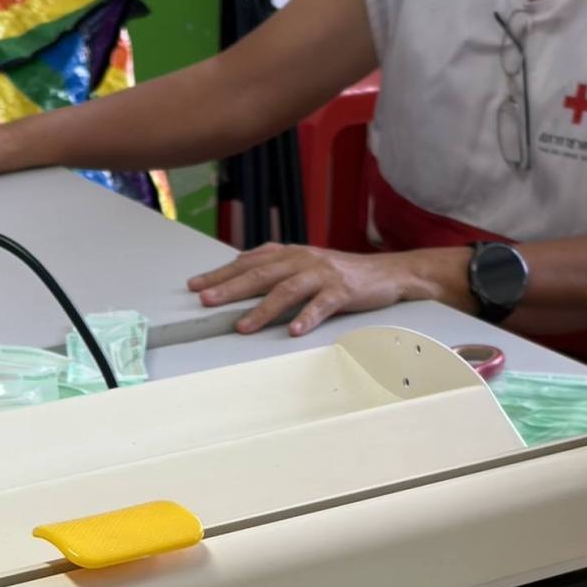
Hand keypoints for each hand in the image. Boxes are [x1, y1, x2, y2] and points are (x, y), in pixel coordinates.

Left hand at [188, 243, 474, 335]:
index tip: (197, 285)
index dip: (222, 273)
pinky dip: (307, 319)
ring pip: (286, 290)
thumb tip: (245, 277)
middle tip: (206, 301)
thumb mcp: (308, 267)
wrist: (389, 274)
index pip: (249, 261)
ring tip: (242, 326)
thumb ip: (280, 271)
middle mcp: (303, 259)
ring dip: (262, 309)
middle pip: (260, 273)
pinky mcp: (343, 290)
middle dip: (230, 288)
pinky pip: (322, 306)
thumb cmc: (346, 274)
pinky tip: (294, 332)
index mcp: (292, 254)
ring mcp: (323, 274)